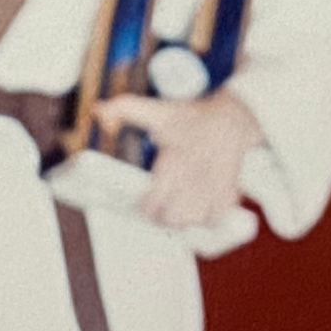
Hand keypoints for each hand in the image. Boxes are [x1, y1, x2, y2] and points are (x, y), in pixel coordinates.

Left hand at [93, 89, 263, 229]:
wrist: (232, 118)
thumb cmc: (192, 117)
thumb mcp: (156, 110)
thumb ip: (124, 109)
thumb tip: (98, 112)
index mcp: (173, 161)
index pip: (154, 200)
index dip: (144, 205)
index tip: (142, 202)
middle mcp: (193, 177)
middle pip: (173, 218)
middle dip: (162, 217)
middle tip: (158, 211)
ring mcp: (213, 187)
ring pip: (194, 221)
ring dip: (183, 221)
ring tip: (177, 213)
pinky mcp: (228, 192)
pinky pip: (217, 219)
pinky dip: (207, 220)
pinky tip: (200, 212)